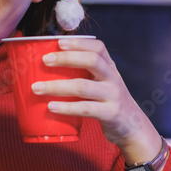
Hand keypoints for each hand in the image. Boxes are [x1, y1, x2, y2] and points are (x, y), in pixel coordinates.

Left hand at [31, 37, 163, 164]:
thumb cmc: (109, 102)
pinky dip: (66, 108)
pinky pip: (85, 109)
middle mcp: (113, 78)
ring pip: (83, 86)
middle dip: (66, 58)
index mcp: (110, 68)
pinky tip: (51, 107)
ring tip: (37, 88)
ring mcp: (113, 96)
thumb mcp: (103, 83)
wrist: (133, 128)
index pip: (98, 47)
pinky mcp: (110, 114)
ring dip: (57, 86)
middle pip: (91, 61)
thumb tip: (47, 68)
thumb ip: (86, 74)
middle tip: (45, 60)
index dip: (79, 43)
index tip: (59, 42)